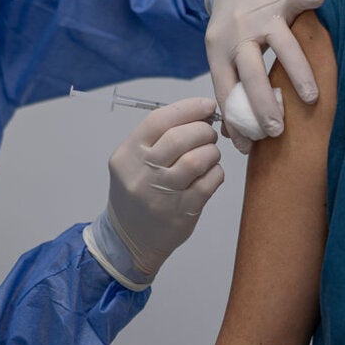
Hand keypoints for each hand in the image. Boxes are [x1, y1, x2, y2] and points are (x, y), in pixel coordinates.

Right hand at [84, 98, 223, 288]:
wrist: (127, 239)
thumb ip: (160, 137)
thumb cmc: (138, 191)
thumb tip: (200, 113)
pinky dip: (216, 173)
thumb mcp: (134, 161)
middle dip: (203, 130)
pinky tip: (211, 174)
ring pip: (197, 160)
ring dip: (211, 151)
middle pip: (181, 138)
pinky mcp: (181, 214)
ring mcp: (161, 196)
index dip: (188, 108)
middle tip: (208, 134)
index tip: (207, 106)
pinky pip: (208, 184)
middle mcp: (141, 174)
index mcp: (128, 155)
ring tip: (209, 154)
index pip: (158, 120)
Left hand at [204, 0, 323, 152]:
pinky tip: (318, 1)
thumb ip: (229, 87)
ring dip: (296, 72)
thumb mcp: (220, 54)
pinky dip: (306, 0)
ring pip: (281, 44)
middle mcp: (239, 34)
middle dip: (263, 103)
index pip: (225, 89)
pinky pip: (295, 0)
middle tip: (276, 130)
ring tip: (310, 98)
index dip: (235, 119)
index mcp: (219, 51)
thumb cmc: (231, 28)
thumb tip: (236, 133)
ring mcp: (261, 16)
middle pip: (251, 72)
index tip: (249, 146)